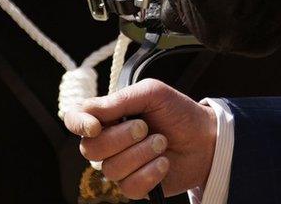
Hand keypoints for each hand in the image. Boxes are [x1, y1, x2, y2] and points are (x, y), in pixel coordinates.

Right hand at [63, 79, 215, 198]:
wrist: (204, 138)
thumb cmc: (177, 111)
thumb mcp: (152, 93)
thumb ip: (120, 100)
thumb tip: (89, 110)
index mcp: (109, 115)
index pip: (76, 118)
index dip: (78, 123)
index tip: (96, 126)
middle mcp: (109, 142)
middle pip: (91, 149)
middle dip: (122, 138)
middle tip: (146, 127)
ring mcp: (120, 166)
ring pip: (111, 169)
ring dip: (142, 153)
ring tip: (162, 142)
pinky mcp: (134, 186)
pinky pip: (129, 187)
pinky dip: (150, 172)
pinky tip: (163, 162)